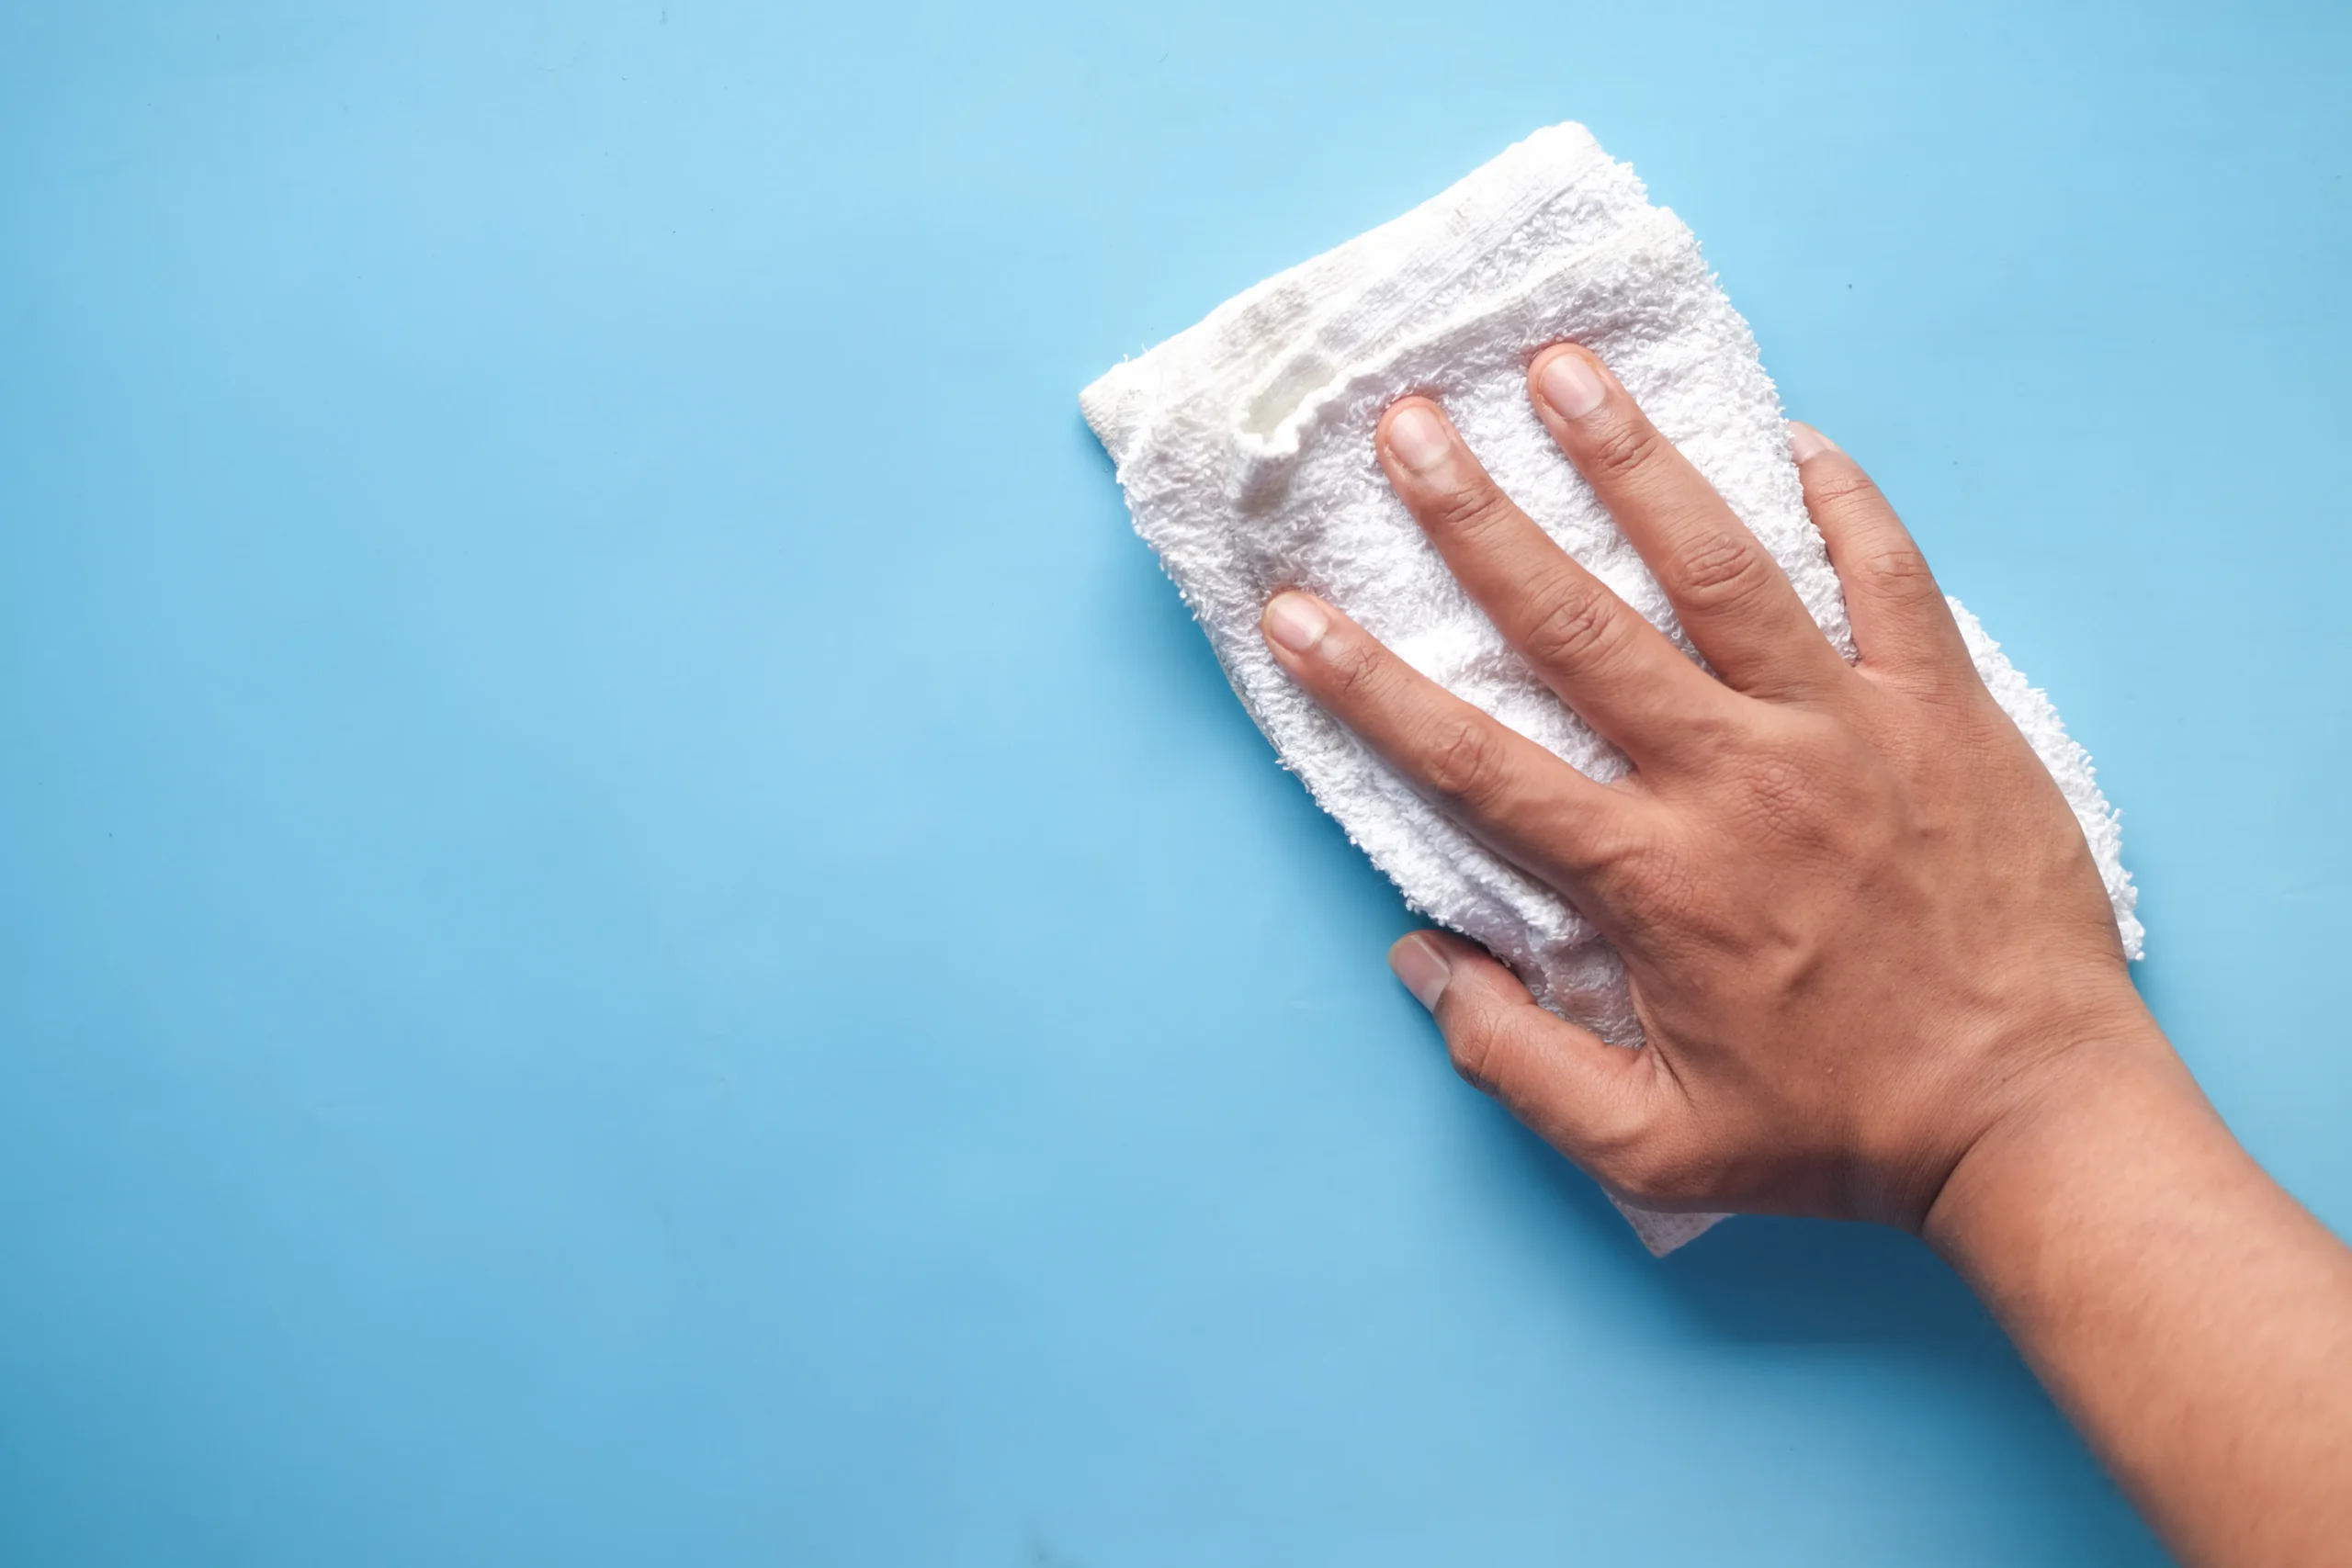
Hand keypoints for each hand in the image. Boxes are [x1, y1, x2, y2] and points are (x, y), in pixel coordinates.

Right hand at [1256, 344, 2163, 1230]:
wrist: (2034, 1119)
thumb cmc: (1838, 1135)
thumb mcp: (1651, 1149)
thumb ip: (1516, 1062)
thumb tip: (1422, 962)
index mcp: (1656, 878)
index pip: (1478, 761)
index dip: (1370, 686)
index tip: (1294, 612)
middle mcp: (1739, 777)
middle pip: (1580, 625)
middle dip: (1478, 518)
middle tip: (1409, 426)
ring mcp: (1848, 727)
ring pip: (1722, 566)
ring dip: (1633, 462)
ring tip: (1565, 370)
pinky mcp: (1946, 708)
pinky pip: (1889, 574)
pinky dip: (1842, 499)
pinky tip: (1790, 435)